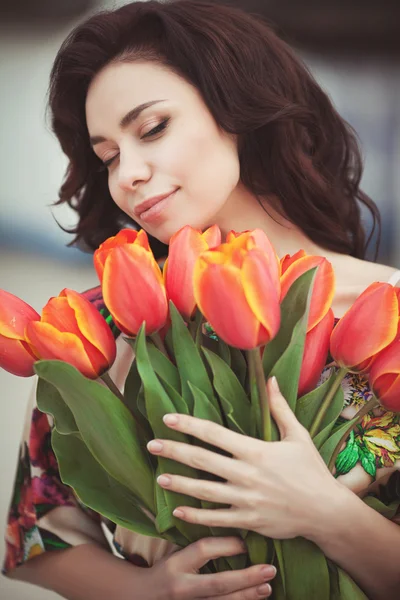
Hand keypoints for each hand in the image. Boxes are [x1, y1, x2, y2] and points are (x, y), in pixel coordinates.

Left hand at [148, 378, 342, 540]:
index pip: (214, 433)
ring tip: (159, 478)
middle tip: (151, 445)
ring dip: (179, 484)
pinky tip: (178, 511)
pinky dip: (196, 516)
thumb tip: (271, 379)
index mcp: (255, 450)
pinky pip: (216, 519)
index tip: (168, 419)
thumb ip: (280, 407)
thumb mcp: (298, 435)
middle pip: (202, 460)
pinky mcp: (248, 521)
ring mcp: (245, 499)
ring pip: (204, 491)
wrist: (326, 512)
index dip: (189, 424)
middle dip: (174, 451)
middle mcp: (246, 474)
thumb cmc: (312, 471)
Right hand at [150, 536, 275, 598]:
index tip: (246, 541)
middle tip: (269, 570)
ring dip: (247, 596)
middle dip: (246, 578)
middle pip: (218, 583)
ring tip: (267, 587)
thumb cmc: (163, 571)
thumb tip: (229, 524)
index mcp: (176, 564)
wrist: (141, 598)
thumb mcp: (175, 555)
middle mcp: (182, 587)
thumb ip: (197, 548)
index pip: (203, 549)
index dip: (226, 544)